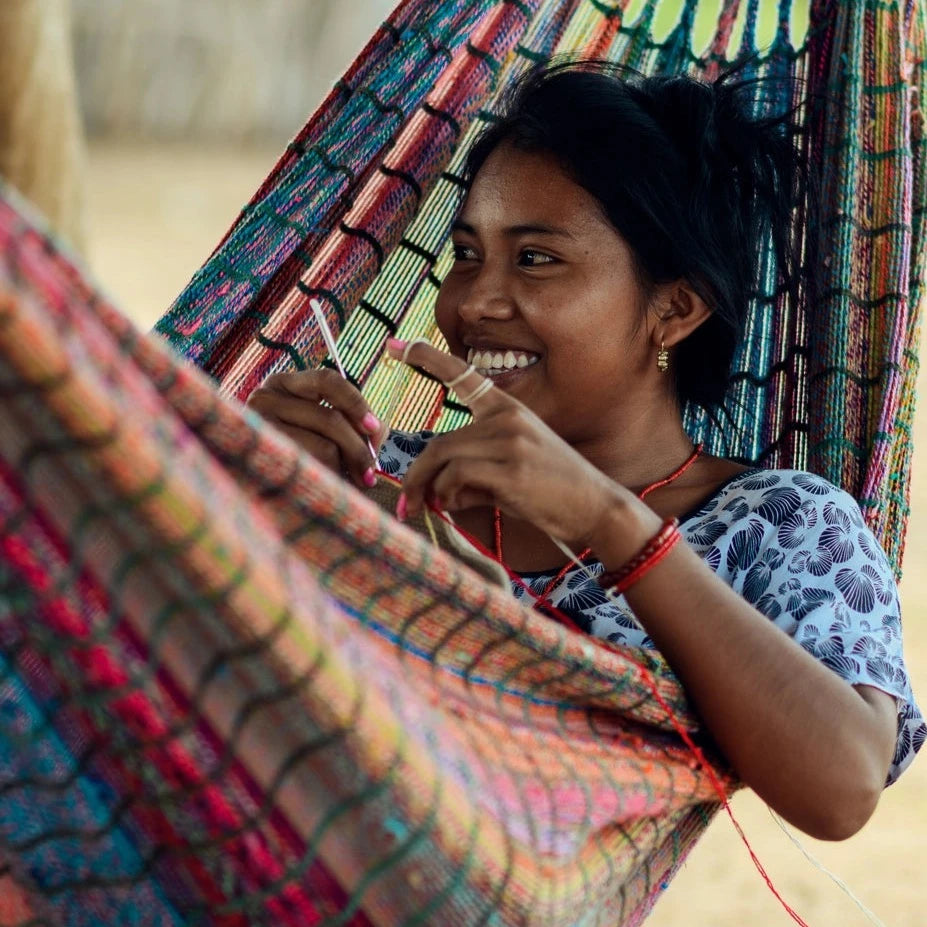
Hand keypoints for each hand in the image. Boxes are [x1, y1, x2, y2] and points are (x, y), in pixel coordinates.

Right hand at [246, 369, 387, 488]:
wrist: (251, 492)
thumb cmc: (295, 452)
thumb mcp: (321, 428)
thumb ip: (354, 423)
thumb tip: (378, 431)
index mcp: (284, 384)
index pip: (328, 380)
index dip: (356, 403)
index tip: (374, 428)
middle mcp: (265, 397)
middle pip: (331, 418)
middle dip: (359, 449)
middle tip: (370, 474)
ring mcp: (259, 427)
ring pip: (325, 446)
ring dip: (345, 469)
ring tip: (350, 483)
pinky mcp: (263, 457)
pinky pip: (312, 468)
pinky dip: (329, 479)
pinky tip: (328, 487)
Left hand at [388, 339, 630, 549]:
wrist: (596, 508)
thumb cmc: (551, 492)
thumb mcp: (510, 468)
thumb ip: (472, 470)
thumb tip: (435, 490)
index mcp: (508, 409)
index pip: (461, 373)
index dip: (423, 357)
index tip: (392, 345)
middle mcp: (507, 417)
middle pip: (439, 441)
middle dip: (417, 475)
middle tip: (406, 503)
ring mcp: (510, 440)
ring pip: (443, 456)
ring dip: (429, 488)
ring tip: (432, 509)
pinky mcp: (511, 468)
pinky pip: (456, 474)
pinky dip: (447, 494)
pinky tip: (457, 505)